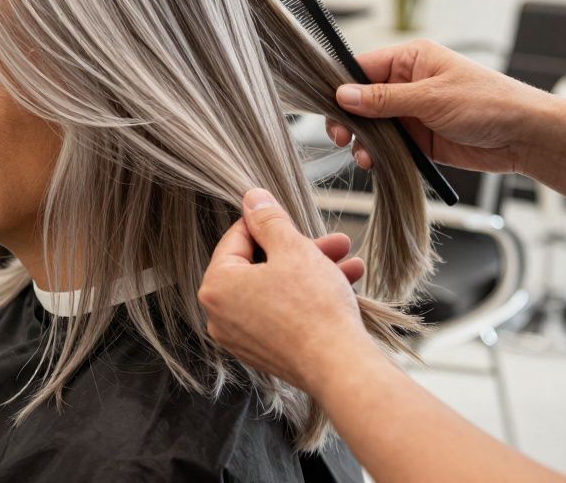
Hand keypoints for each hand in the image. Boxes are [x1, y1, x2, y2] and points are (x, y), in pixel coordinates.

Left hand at [199, 188, 372, 391]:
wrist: (340, 368)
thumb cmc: (313, 306)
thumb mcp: (292, 249)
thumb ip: (269, 219)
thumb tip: (252, 198)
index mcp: (216, 286)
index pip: (236, 239)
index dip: (267, 222)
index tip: (289, 214)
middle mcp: (220, 315)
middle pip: (259, 266)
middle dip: (302, 249)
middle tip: (335, 241)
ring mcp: (241, 338)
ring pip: (276, 290)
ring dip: (313, 271)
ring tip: (349, 262)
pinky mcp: (264, 353)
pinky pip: (282, 314)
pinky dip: (307, 298)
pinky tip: (345, 284)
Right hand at [324, 39, 549, 173]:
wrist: (524, 137)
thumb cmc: (488, 103)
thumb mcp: (432, 97)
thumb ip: (384, 99)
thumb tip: (343, 94)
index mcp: (411, 60)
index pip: (362, 67)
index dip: (341, 85)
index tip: (327, 106)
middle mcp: (408, 84)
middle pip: (361, 99)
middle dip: (348, 118)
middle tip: (340, 136)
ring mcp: (412, 112)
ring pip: (372, 125)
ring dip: (362, 140)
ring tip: (362, 154)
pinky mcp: (419, 139)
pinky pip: (387, 145)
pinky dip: (377, 154)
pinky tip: (373, 162)